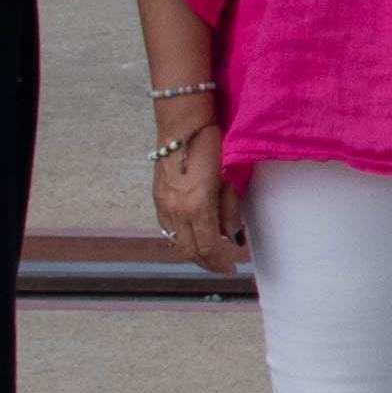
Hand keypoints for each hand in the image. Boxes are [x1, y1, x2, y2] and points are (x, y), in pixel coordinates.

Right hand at [152, 126, 244, 274]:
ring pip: (176, 240)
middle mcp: (176, 209)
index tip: (232, 268)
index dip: (220, 262)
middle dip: (206, 262)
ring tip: (210, 252)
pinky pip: (167, 227)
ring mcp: (163, 203)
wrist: (183, 123)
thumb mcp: (229, 178)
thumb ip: (231, 210)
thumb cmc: (212, 145)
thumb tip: (233, 235)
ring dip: (193, 251)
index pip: (208, 247)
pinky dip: (181, 236)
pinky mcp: (158, 196)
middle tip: (222, 265)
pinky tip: (193, 234)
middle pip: (189, 249)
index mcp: (197, 206)